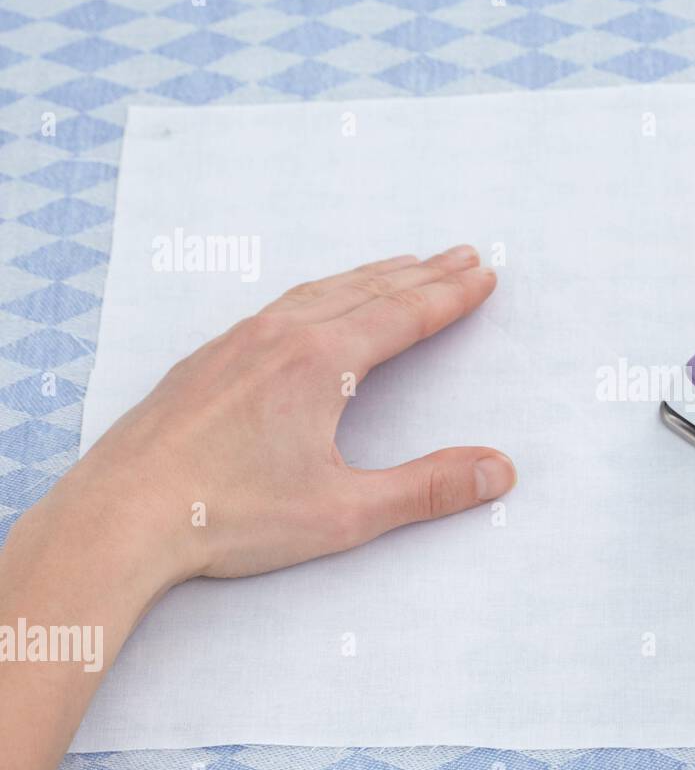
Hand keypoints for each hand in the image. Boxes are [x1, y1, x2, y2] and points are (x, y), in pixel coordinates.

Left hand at [82, 245, 516, 583]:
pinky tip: (315, 303)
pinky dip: (319, 291)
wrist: (119, 515)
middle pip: (368, 290)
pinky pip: (278, 305)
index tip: (485, 275)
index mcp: (322, 363)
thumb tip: (500, 469)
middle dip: (422, 272)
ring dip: (370, 275)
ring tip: (403, 264)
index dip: (451, 295)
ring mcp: (238, 342)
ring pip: (320, 291)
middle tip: (462, 254)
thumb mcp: (344, 512)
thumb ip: (427, 488)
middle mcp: (282, 337)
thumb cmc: (228, 515)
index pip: (405, 315)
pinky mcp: (207, 360)